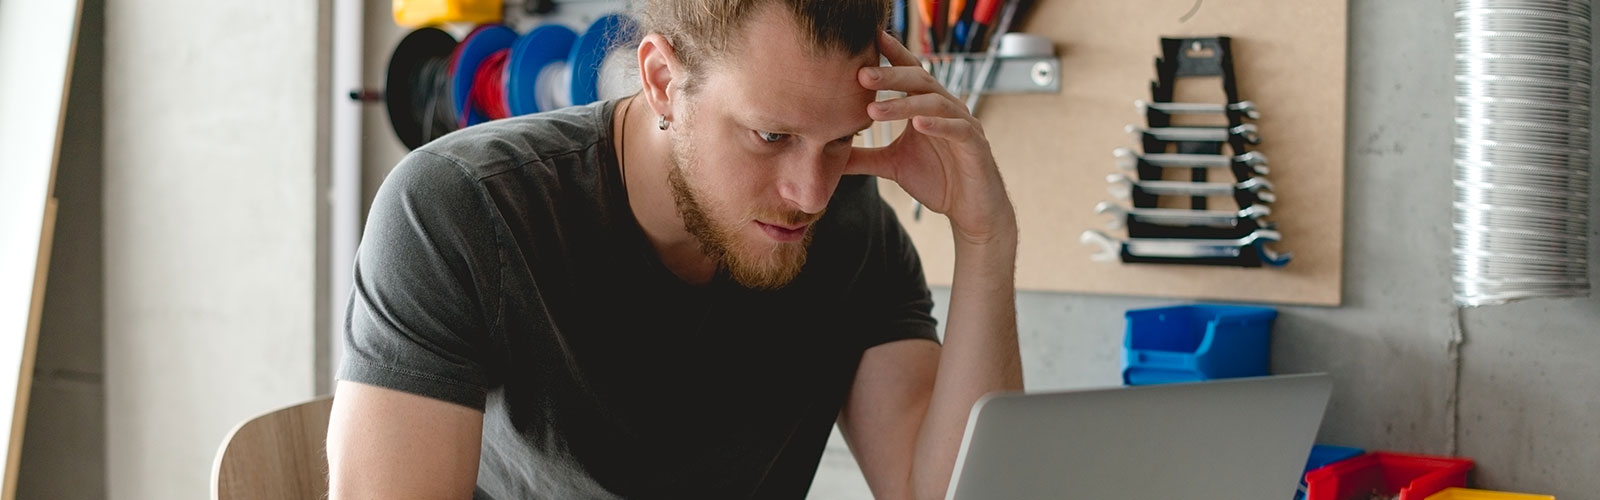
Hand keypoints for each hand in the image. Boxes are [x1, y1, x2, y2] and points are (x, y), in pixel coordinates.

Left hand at [846, 31, 1015, 245]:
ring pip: (935, 103)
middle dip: (891, 76)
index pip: (909, 73)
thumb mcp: (892, 165)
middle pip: (920, 80)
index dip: (892, 54)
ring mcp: (963, 123)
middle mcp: (947, 107)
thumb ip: (864, 156)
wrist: (970, 210)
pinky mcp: (975, 145)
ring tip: (875, 110)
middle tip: (861, 75)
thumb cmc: (937, 180)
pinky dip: (938, 125)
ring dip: (905, 105)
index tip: (869, 40)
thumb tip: (828, 152)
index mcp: (927, 106)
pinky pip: (958, 129)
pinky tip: (918, 125)